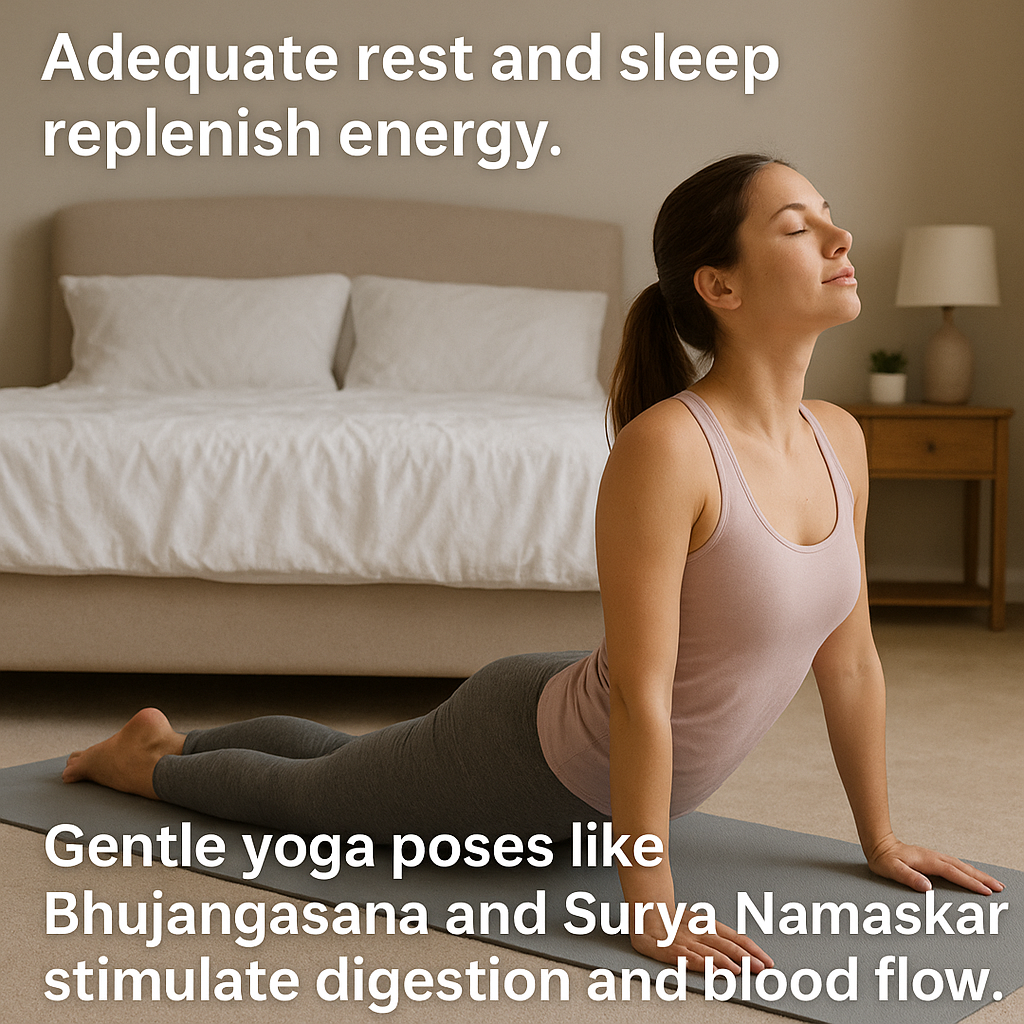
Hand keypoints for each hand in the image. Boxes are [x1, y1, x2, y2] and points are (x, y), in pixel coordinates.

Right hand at [630, 908, 773, 972]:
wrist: (646, 908)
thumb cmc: (675, 919)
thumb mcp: (699, 922)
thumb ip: (718, 936)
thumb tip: (743, 950)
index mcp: (708, 925)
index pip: (736, 938)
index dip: (752, 950)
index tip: (768, 962)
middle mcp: (699, 932)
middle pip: (725, 945)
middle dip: (744, 958)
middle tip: (760, 969)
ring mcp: (684, 940)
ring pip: (707, 951)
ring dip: (724, 961)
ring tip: (738, 971)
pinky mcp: (668, 949)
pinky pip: (684, 956)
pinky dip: (698, 962)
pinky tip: (708, 969)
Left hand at [866, 833, 1004, 895]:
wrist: (878, 845)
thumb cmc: (884, 859)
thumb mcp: (892, 870)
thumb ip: (909, 878)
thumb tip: (927, 887)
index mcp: (927, 861)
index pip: (954, 873)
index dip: (970, 883)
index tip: (986, 891)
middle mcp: (934, 857)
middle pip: (963, 868)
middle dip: (982, 878)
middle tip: (1000, 887)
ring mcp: (934, 857)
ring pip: (961, 865)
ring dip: (978, 874)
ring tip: (993, 883)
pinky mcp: (932, 859)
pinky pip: (955, 865)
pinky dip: (968, 870)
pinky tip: (973, 875)